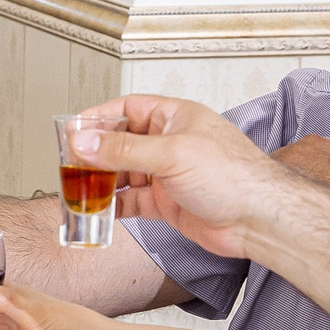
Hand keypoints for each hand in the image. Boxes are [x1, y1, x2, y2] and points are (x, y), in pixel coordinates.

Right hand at [73, 96, 302, 260]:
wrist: (260, 220)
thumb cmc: (235, 177)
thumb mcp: (172, 154)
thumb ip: (123, 150)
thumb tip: (84, 142)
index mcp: (175, 118)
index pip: (127, 109)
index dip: (98, 119)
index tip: (72, 132)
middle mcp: (170, 143)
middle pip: (119, 144)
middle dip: (94, 156)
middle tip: (69, 167)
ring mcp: (167, 174)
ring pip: (123, 174)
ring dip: (100, 184)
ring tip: (78, 193)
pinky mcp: (167, 202)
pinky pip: (131, 201)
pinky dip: (113, 207)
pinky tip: (98, 212)